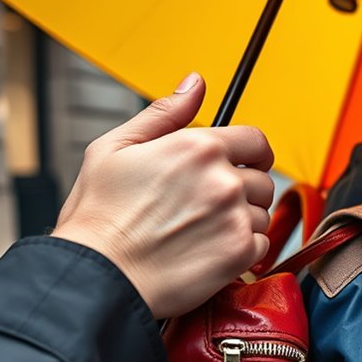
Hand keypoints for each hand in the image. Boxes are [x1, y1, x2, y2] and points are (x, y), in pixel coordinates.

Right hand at [52, 73, 274, 318]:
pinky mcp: (240, 253)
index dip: (252, 154)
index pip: (256, 141)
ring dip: (242, 222)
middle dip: (243, 191)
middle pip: (263, 180)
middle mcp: (224, 180)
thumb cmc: (99, 218)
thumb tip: (196, 83)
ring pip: (262, 214)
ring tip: (202, 232)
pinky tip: (209, 252)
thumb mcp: (116, 148)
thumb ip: (164, 112)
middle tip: (209, 208)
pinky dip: (243, 251)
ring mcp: (235, 217)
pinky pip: (261, 245)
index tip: (244, 165)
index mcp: (198, 148)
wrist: (99, 277)